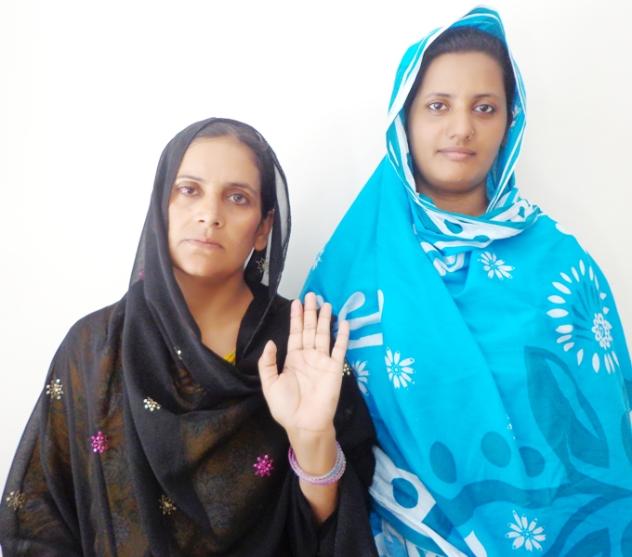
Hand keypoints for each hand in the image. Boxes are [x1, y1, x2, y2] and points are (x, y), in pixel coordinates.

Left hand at [258, 292, 348, 437]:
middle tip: (311, 295)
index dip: (296, 318)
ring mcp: (322, 361)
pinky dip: (342, 336)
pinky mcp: (335, 368)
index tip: (296, 302)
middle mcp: (308, 356)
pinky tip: (344, 322)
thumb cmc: (286, 407)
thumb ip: (268, 363)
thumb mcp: (269, 384)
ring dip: (325, 319)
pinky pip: (339, 349)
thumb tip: (271, 342)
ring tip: (326, 303)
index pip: (295, 333)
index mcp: (293, 359)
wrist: (304, 424)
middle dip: (310, 313)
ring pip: (324, 335)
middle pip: (310, 330)